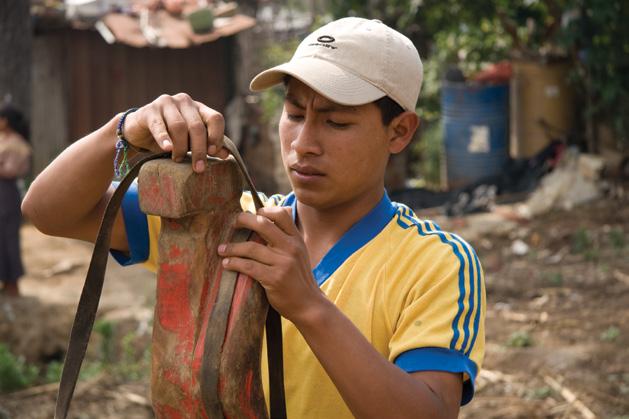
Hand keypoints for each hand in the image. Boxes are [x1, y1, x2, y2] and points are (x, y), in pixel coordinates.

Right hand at [123, 93, 229, 171]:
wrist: (139, 131)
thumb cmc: (171, 137)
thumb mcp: (191, 142)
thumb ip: (208, 146)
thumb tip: (226, 154)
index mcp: (199, 108)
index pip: (215, 118)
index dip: (216, 136)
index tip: (212, 153)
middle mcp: (185, 102)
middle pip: (197, 126)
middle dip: (199, 149)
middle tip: (198, 168)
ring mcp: (167, 103)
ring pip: (179, 126)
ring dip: (181, 147)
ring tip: (178, 160)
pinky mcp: (149, 111)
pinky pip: (159, 125)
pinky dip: (164, 138)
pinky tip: (167, 149)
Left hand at [217, 207, 326, 323]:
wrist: (308, 304)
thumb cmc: (299, 279)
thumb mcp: (299, 254)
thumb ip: (286, 239)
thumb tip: (264, 221)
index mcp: (296, 239)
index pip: (281, 214)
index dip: (263, 210)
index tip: (249, 215)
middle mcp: (291, 248)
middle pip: (263, 224)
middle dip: (243, 220)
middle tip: (231, 224)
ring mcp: (283, 263)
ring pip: (251, 247)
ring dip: (232, 247)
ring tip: (221, 249)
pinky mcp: (274, 278)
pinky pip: (249, 266)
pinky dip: (234, 263)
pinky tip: (226, 264)